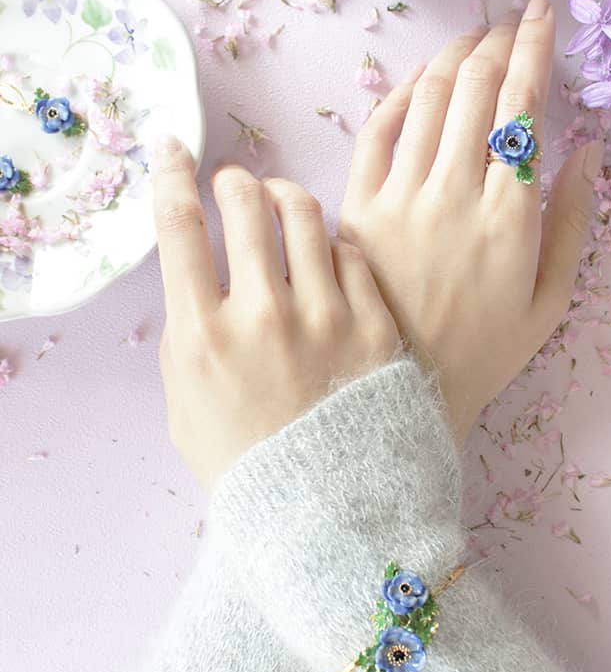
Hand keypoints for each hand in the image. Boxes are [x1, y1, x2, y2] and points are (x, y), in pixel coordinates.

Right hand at [152, 143, 398, 492]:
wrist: (332, 519)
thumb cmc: (253, 468)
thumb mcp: (189, 406)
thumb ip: (187, 333)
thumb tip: (195, 269)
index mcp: (203, 336)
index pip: (179, 228)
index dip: (173, 177)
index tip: (175, 152)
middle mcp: (262, 316)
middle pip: (244, 207)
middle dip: (235, 180)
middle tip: (236, 182)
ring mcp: (325, 318)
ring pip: (304, 216)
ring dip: (286, 195)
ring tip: (283, 201)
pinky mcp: (376, 326)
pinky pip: (352, 254)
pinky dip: (334, 243)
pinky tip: (328, 251)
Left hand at [339, 0, 602, 444]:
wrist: (404, 393)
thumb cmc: (484, 352)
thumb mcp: (550, 302)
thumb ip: (572, 224)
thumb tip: (586, 151)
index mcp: (509, 216)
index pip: (523, 107)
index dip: (535, 49)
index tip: (544, 14)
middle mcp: (454, 193)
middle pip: (475, 89)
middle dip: (498, 41)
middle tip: (511, 22)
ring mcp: (400, 197)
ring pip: (426, 98)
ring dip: (453, 56)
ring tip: (473, 39)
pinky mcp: (357, 208)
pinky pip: (376, 131)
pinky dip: (399, 94)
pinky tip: (418, 80)